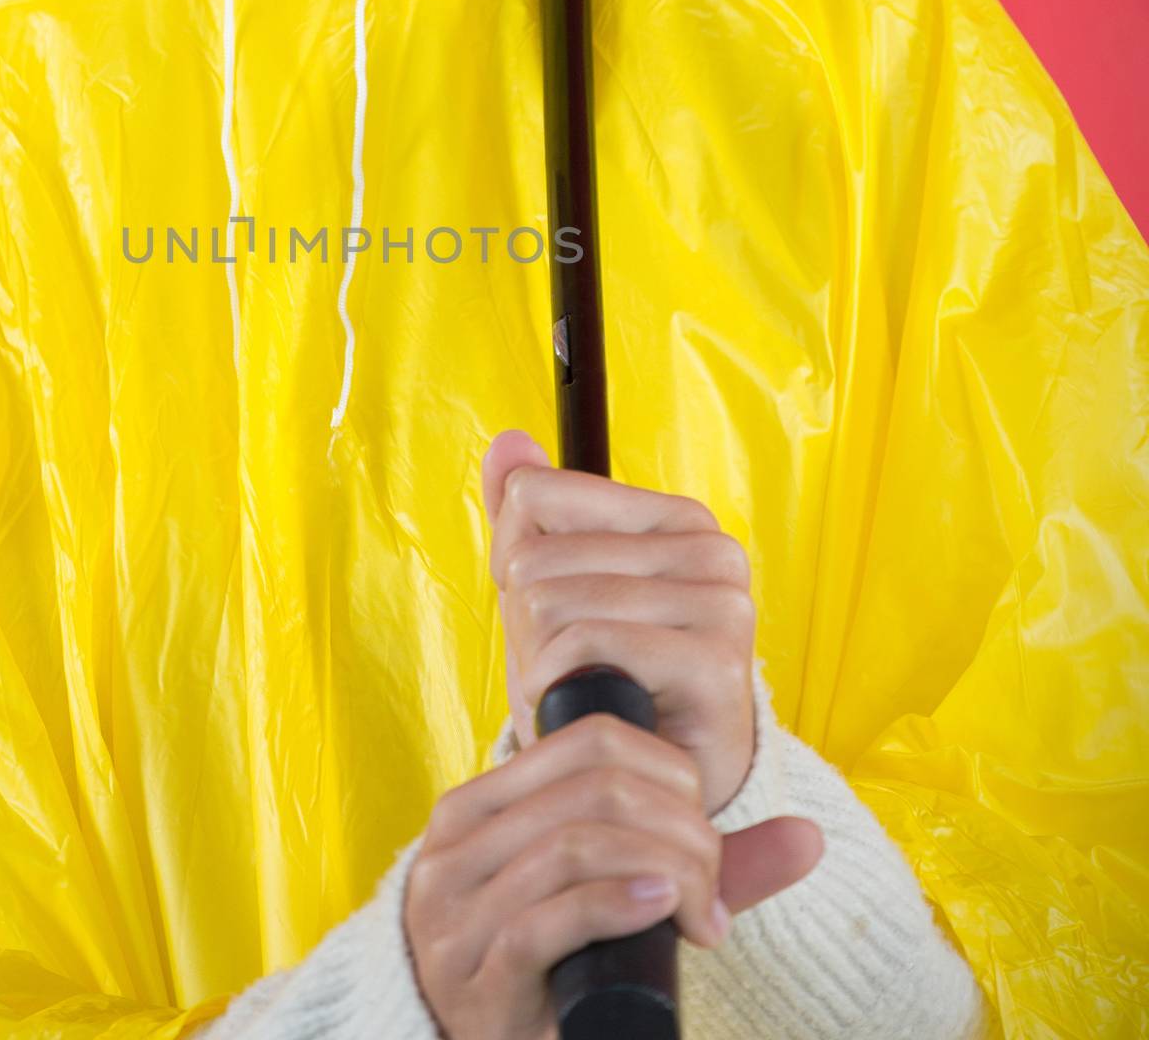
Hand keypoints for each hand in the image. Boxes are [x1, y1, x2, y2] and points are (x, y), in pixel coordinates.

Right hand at [402, 708, 824, 1039]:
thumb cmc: (552, 969)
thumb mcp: (610, 895)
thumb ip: (695, 863)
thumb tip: (811, 836)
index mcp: (479, 802)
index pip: (588, 739)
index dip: (668, 773)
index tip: (705, 837)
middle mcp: (455, 841)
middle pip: (593, 789)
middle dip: (678, 831)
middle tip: (711, 893)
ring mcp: (455, 906)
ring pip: (573, 845)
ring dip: (662, 872)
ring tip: (699, 915)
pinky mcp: (472, 971)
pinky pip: (547, 918)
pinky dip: (616, 905)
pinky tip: (662, 911)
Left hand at [484, 430, 757, 818]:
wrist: (657, 787)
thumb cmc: (603, 682)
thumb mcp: (551, 591)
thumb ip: (529, 514)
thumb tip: (508, 442)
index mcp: (676, 517)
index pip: (534, 495)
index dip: (517, 564)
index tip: (555, 613)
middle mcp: (711, 548)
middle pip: (534, 554)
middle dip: (525, 625)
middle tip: (569, 668)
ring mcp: (722, 603)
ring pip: (550, 598)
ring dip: (538, 661)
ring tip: (580, 690)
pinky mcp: (716, 661)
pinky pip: (583, 642)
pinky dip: (559, 684)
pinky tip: (587, 709)